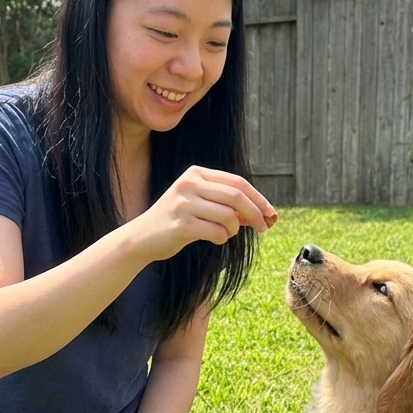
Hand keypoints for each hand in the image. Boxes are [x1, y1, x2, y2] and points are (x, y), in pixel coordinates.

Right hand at [133, 166, 276, 261]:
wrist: (142, 237)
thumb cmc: (176, 220)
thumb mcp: (198, 203)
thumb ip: (225, 203)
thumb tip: (260, 212)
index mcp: (196, 173)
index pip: (237, 182)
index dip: (258, 198)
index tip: (270, 213)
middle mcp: (189, 184)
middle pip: (237, 196)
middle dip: (256, 213)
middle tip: (264, 227)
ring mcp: (184, 204)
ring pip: (228, 216)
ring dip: (234, 229)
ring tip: (226, 233)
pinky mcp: (182, 225)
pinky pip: (217, 232)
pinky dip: (222, 238)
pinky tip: (214, 238)